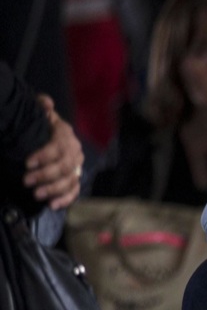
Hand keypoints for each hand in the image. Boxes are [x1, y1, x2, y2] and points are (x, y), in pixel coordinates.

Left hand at [23, 95, 83, 209]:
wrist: (46, 138)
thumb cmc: (40, 126)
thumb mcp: (40, 114)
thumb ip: (42, 106)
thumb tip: (46, 104)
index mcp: (65, 136)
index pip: (58, 147)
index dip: (44, 156)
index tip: (28, 163)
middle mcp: (74, 152)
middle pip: (65, 166)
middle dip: (46, 175)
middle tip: (27, 181)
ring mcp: (76, 167)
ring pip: (70, 180)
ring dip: (54, 189)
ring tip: (37, 194)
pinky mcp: (74, 180)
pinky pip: (74, 191)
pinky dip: (65, 199)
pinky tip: (52, 205)